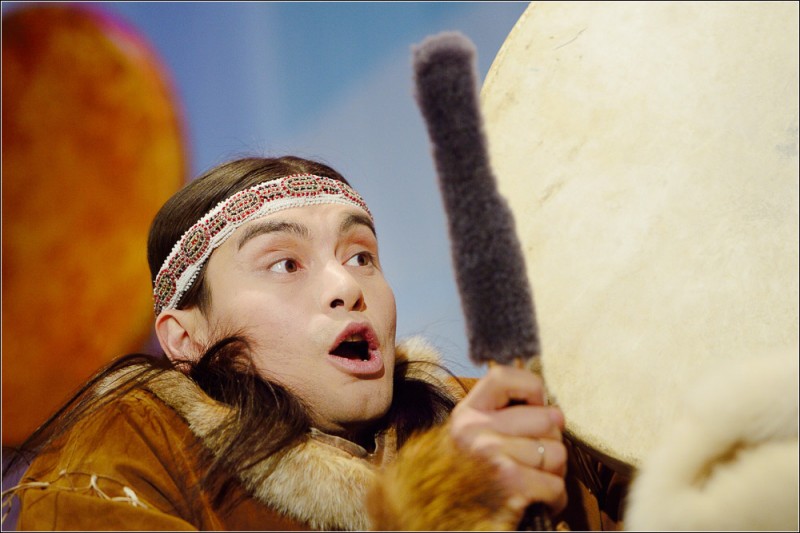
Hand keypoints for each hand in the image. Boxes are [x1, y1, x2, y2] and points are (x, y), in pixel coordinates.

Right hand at [449, 364, 567, 514]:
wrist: (435, 517)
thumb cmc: (463, 478)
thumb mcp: (468, 437)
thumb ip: (498, 416)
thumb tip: (553, 412)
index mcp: (466, 415)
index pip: (504, 377)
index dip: (531, 389)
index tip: (534, 407)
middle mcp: (476, 431)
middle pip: (547, 418)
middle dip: (551, 441)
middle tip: (536, 456)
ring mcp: (493, 457)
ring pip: (557, 453)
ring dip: (554, 473)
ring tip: (534, 479)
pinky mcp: (511, 486)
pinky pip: (556, 484)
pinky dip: (554, 498)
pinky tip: (537, 500)